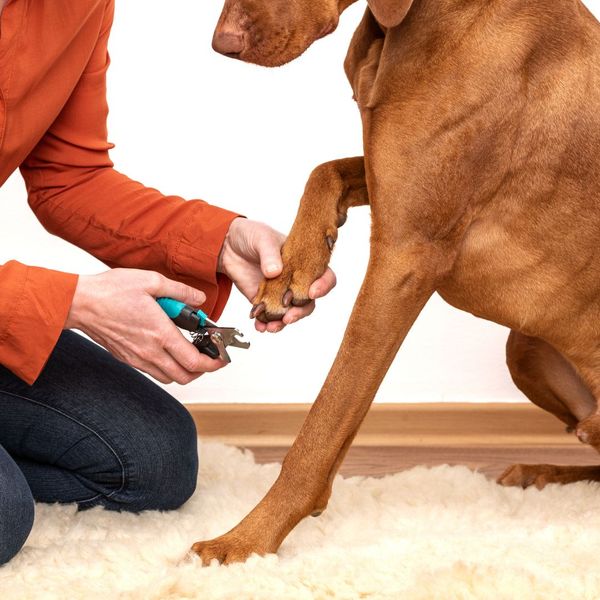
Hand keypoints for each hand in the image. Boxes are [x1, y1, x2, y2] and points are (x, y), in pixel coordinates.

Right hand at [65, 269, 226, 383]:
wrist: (80, 303)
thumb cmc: (111, 291)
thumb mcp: (151, 281)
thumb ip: (180, 292)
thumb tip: (200, 299)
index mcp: (160, 334)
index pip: (194, 361)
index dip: (213, 363)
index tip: (222, 358)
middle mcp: (150, 352)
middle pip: (185, 376)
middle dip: (203, 370)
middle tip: (210, 356)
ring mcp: (137, 358)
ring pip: (169, 378)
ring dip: (185, 370)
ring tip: (191, 353)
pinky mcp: (127, 359)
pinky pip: (154, 372)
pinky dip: (167, 367)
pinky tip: (169, 350)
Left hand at [218, 217, 335, 331]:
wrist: (228, 245)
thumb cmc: (252, 235)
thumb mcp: (262, 238)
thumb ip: (269, 254)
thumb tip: (274, 272)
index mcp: (304, 261)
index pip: (324, 275)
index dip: (323, 285)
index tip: (312, 292)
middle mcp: (296, 279)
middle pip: (308, 300)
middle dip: (301, 311)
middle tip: (289, 316)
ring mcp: (281, 292)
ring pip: (291, 312)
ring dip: (284, 322)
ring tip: (271, 326)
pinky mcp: (265, 301)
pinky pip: (270, 316)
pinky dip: (266, 324)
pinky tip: (260, 326)